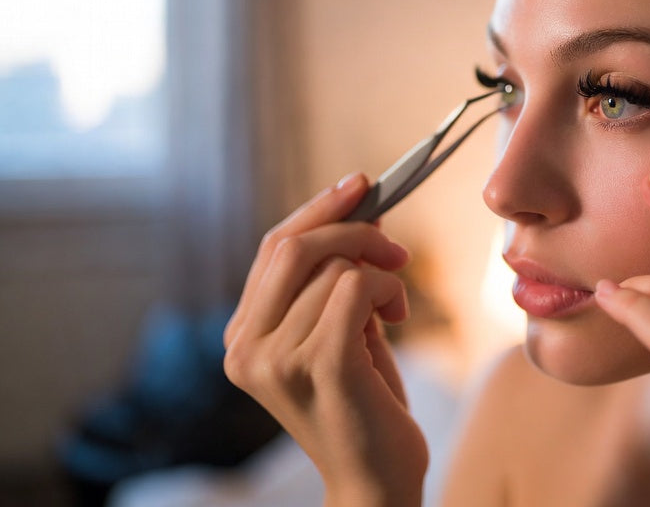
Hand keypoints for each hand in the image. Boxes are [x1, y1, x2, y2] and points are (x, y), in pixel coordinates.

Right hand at [223, 173, 427, 506]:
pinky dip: (388, 291)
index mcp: (241, 337)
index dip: (317, 210)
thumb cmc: (364, 403)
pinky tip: (396, 321)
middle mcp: (245, 348)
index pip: (271, 249)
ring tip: (394, 310)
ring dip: (383, 275)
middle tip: (396, 248)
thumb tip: (359, 204)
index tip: (359, 184)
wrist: (376, 479)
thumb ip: (335, 275)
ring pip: (335, 266)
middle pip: (294, 246)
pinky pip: (357, 287)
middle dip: (354, 230)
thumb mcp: (342, 328)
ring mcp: (276, 358)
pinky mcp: (319, 364)